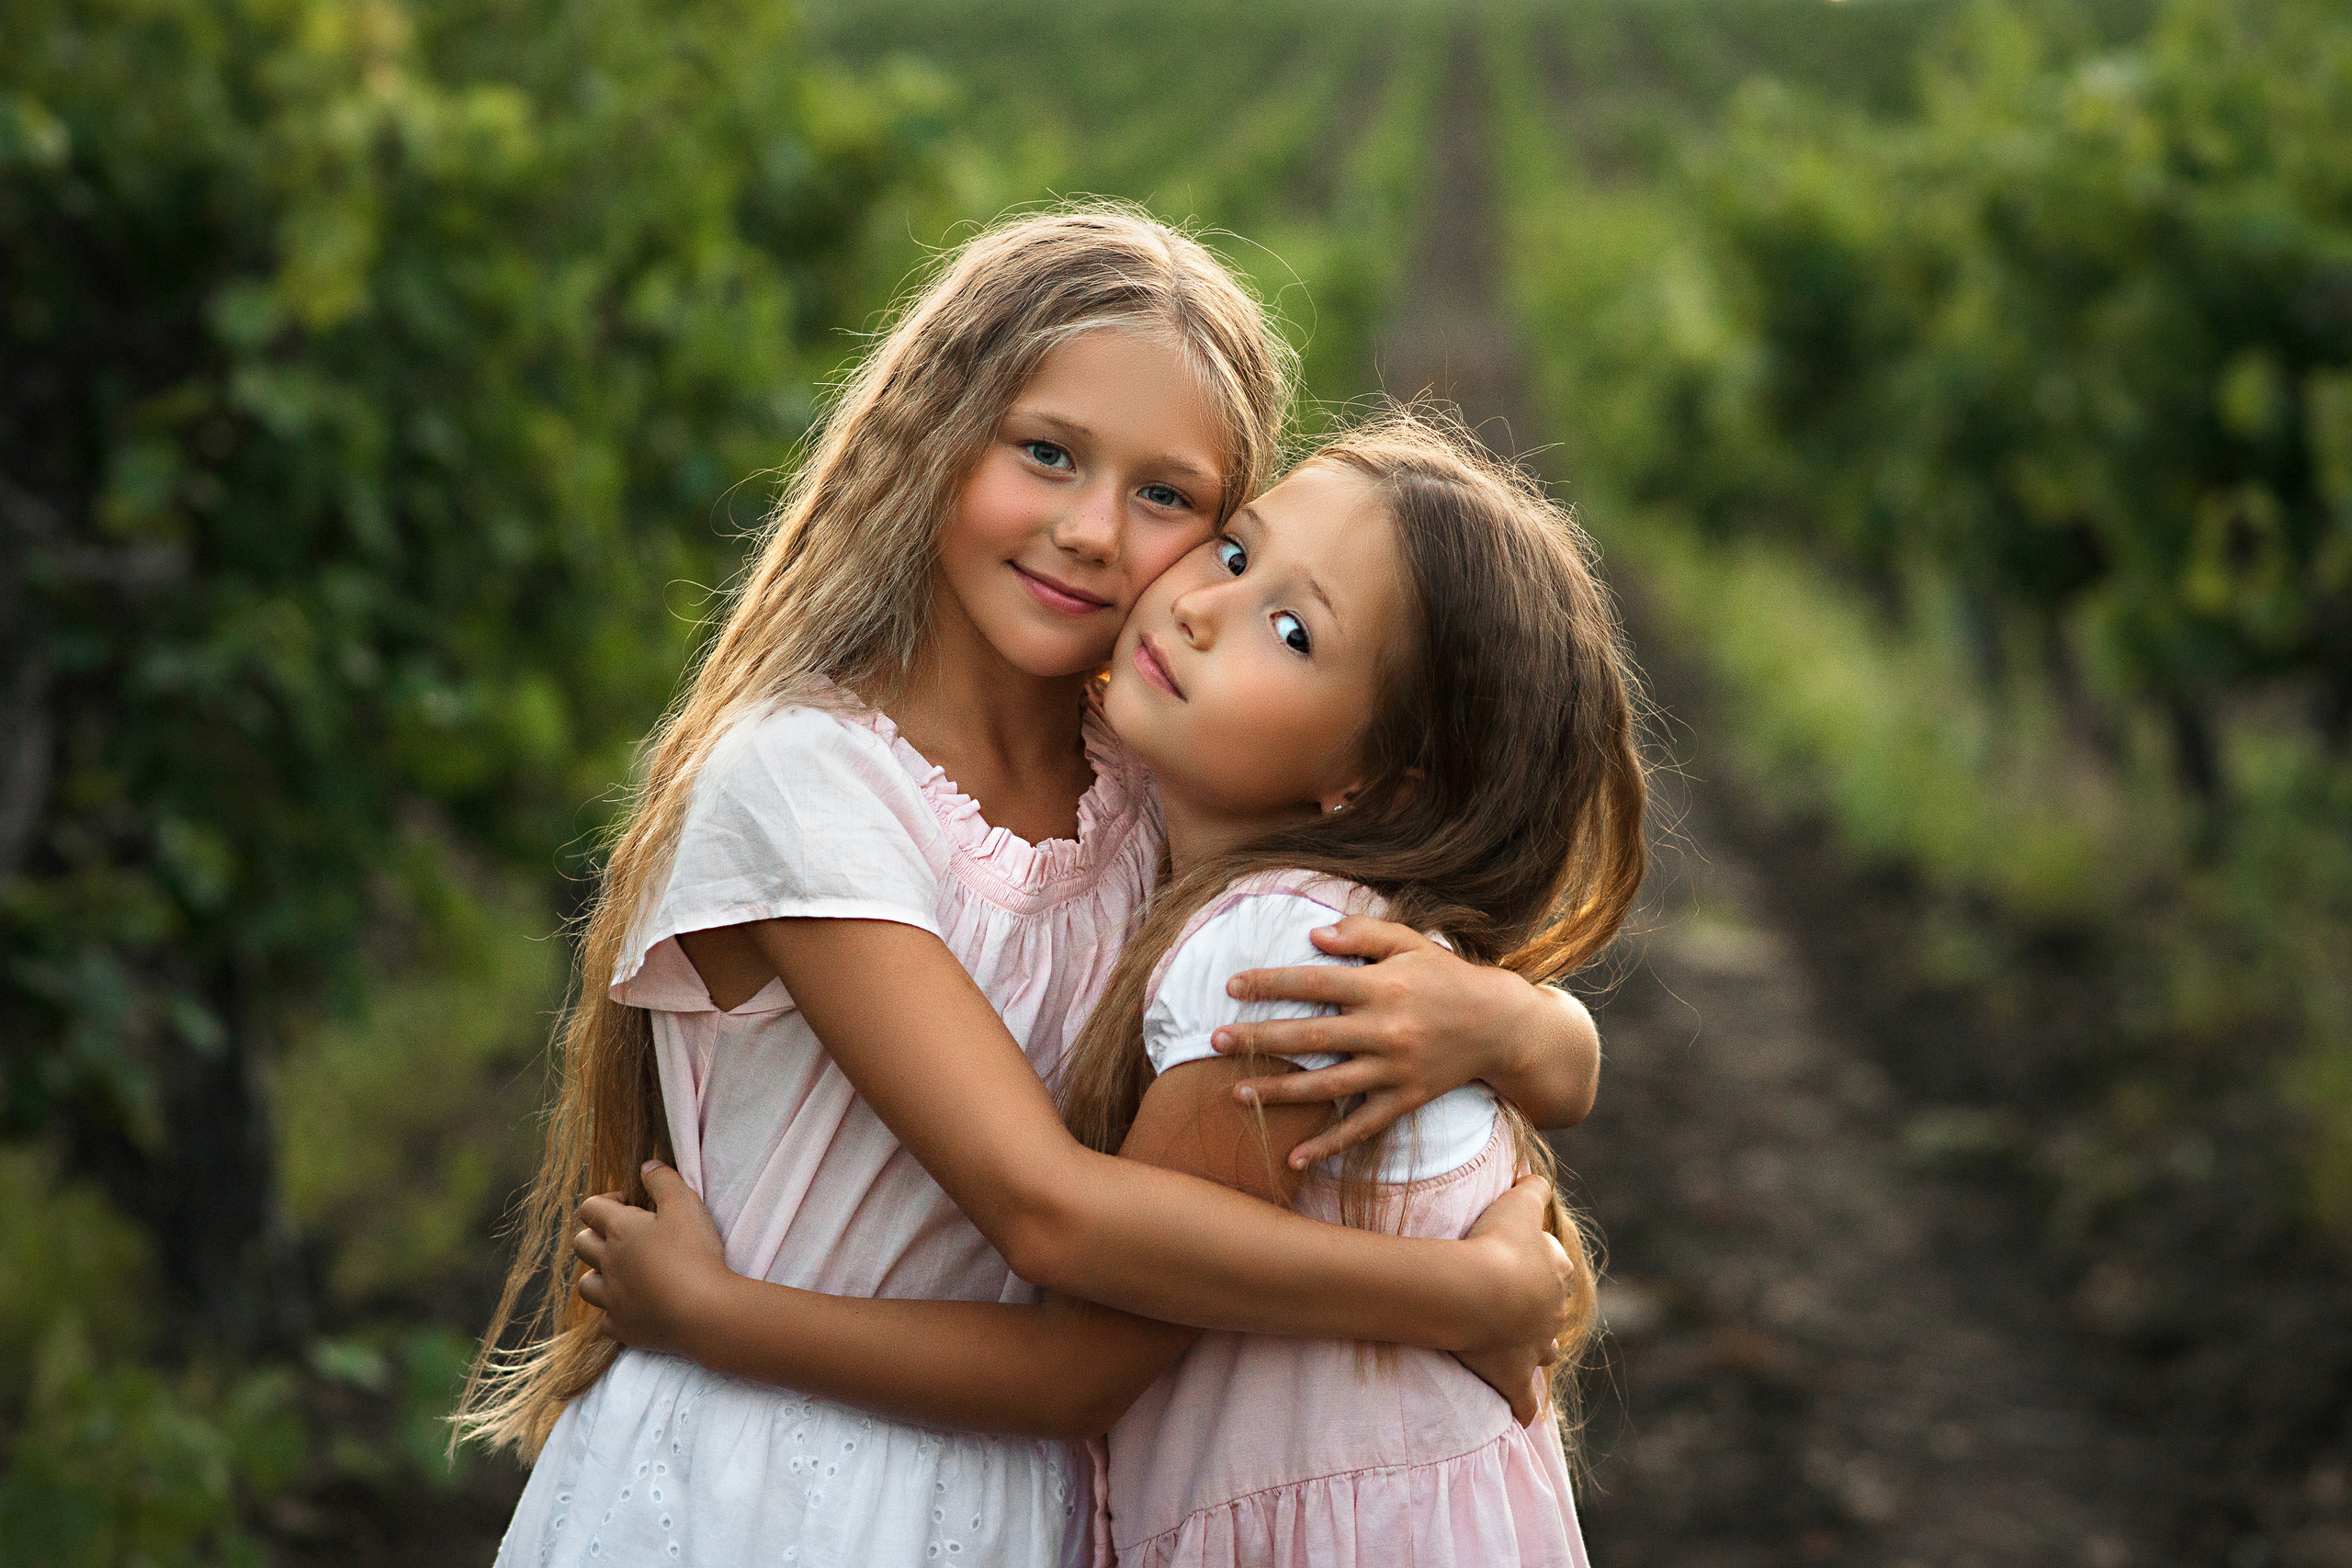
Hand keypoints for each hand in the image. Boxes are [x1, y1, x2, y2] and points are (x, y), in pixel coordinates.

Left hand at [574, 1161, 731, 1356]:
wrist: (704, 1311)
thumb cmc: (695, 1253)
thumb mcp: (686, 1204)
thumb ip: (663, 1180)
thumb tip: (646, 1166)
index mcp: (620, 1231)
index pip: (590, 1207)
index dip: (607, 1201)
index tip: (630, 1204)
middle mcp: (608, 1264)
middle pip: (581, 1244)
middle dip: (596, 1236)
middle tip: (626, 1237)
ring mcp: (612, 1299)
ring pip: (586, 1285)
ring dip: (598, 1275)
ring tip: (623, 1273)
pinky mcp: (623, 1327)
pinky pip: (605, 1321)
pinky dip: (614, 1313)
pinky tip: (633, 1307)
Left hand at [1212, 916, 1536, 1168]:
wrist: (1501, 1025)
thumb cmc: (1446, 976)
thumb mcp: (1410, 942)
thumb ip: (1362, 934)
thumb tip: (1312, 936)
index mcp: (1383, 985)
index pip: (1314, 981)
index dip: (1270, 983)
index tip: (1231, 986)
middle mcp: (1386, 1028)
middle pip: (1311, 1034)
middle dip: (1259, 1038)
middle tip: (1214, 1040)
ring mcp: (1395, 1069)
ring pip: (1327, 1085)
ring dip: (1279, 1091)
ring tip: (1236, 1093)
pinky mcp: (1406, 1099)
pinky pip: (1362, 1127)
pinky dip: (1328, 1145)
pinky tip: (1293, 1159)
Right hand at [1454, 1174, 1571, 1425]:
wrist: (1478, 1291)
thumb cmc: (1496, 1243)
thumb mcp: (1517, 1203)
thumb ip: (1532, 1187)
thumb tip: (1538, 1175)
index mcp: (1554, 1271)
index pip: (1555, 1265)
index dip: (1542, 1262)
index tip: (1523, 1259)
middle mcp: (1549, 1312)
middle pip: (1551, 1311)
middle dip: (1541, 1310)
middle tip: (1520, 1307)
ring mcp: (1533, 1346)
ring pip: (1545, 1351)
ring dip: (1538, 1351)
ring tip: (1530, 1353)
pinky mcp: (1513, 1375)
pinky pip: (1524, 1399)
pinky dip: (1525, 1407)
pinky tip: (1525, 1417)